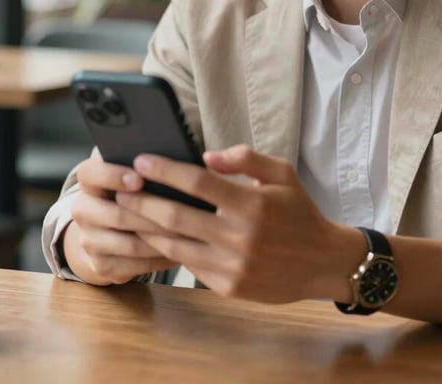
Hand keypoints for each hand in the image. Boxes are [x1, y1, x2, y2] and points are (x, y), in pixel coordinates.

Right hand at [64, 151, 178, 285]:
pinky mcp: (100, 265)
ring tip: (188, 233)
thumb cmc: (132, 191)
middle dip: (151, 215)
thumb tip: (173, 161)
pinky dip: (159, 259)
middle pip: (116, 215)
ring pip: (129, 243)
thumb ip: (144, 166)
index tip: (140, 179)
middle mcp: (83, 210)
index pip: (90, 174)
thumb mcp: (132, 173)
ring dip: (160, 239)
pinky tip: (180, 251)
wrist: (107, 230)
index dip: (113, 176)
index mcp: (89, 180)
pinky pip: (133, 266)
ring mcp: (89, 240)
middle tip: (181, 212)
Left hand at [116, 144, 359, 302]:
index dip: (166, 170)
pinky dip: (168, 249)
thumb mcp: (282, 173)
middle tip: (120, 189)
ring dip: (146, 228)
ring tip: (126, 213)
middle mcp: (239, 236)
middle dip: (142, 201)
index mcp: (251, 203)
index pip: (198, 182)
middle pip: (177, 215)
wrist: (321, 262)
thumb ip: (245, 158)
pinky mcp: (228, 286)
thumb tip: (206, 156)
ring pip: (176, 244)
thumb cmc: (299, 211)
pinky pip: (189, 264)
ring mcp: (232, 265)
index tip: (142, 161)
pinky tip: (153, 237)